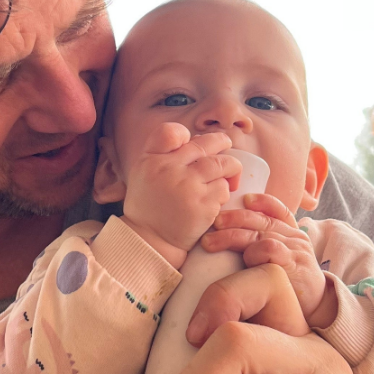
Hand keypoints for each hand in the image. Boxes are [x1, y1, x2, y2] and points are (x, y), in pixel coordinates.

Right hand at [121, 123, 240, 265]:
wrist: (151, 240)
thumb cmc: (149, 206)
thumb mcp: (143, 172)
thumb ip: (162, 153)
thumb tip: (192, 139)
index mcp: (153, 160)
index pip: (171, 132)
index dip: (186, 135)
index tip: (191, 143)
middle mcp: (170, 169)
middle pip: (207, 143)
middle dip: (222, 143)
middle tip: (226, 147)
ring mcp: (189, 187)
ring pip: (223, 164)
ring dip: (230, 169)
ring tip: (228, 176)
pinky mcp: (204, 205)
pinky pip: (224, 189)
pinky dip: (223, 192)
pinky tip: (214, 200)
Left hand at [200, 193, 334, 326]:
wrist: (318, 310)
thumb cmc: (291, 288)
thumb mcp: (279, 264)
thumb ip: (262, 250)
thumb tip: (226, 240)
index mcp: (292, 234)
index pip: (279, 210)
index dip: (263, 202)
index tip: (244, 199)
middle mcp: (295, 238)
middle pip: (262, 220)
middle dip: (234, 219)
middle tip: (213, 223)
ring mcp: (295, 250)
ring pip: (261, 233)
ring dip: (232, 236)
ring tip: (210, 243)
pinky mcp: (294, 265)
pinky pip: (270, 249)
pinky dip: (253, 250)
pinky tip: (242, 257)